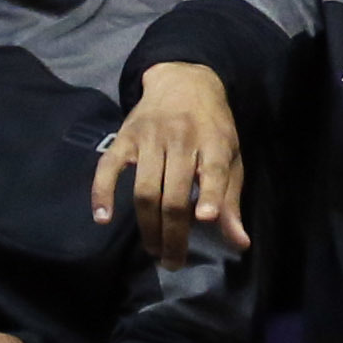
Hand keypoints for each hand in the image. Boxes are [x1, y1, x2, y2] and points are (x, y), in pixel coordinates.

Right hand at [93, 59, 252, 259]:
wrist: (183, 81)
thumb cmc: (212, 127)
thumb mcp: (230, 156)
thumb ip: (230, 200)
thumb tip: (240, 243)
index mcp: (213, 142)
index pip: (211, 169)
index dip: (209, 193)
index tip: (204, 218)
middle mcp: (181, 139)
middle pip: (174, 194)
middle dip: (173, 234)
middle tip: (172, 262)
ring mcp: (149, 138)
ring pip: (145, 190)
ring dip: (147, 226)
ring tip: (153, 250)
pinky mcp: (124, 137)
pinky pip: (108, 168)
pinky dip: (102, 192)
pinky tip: (102, 218)